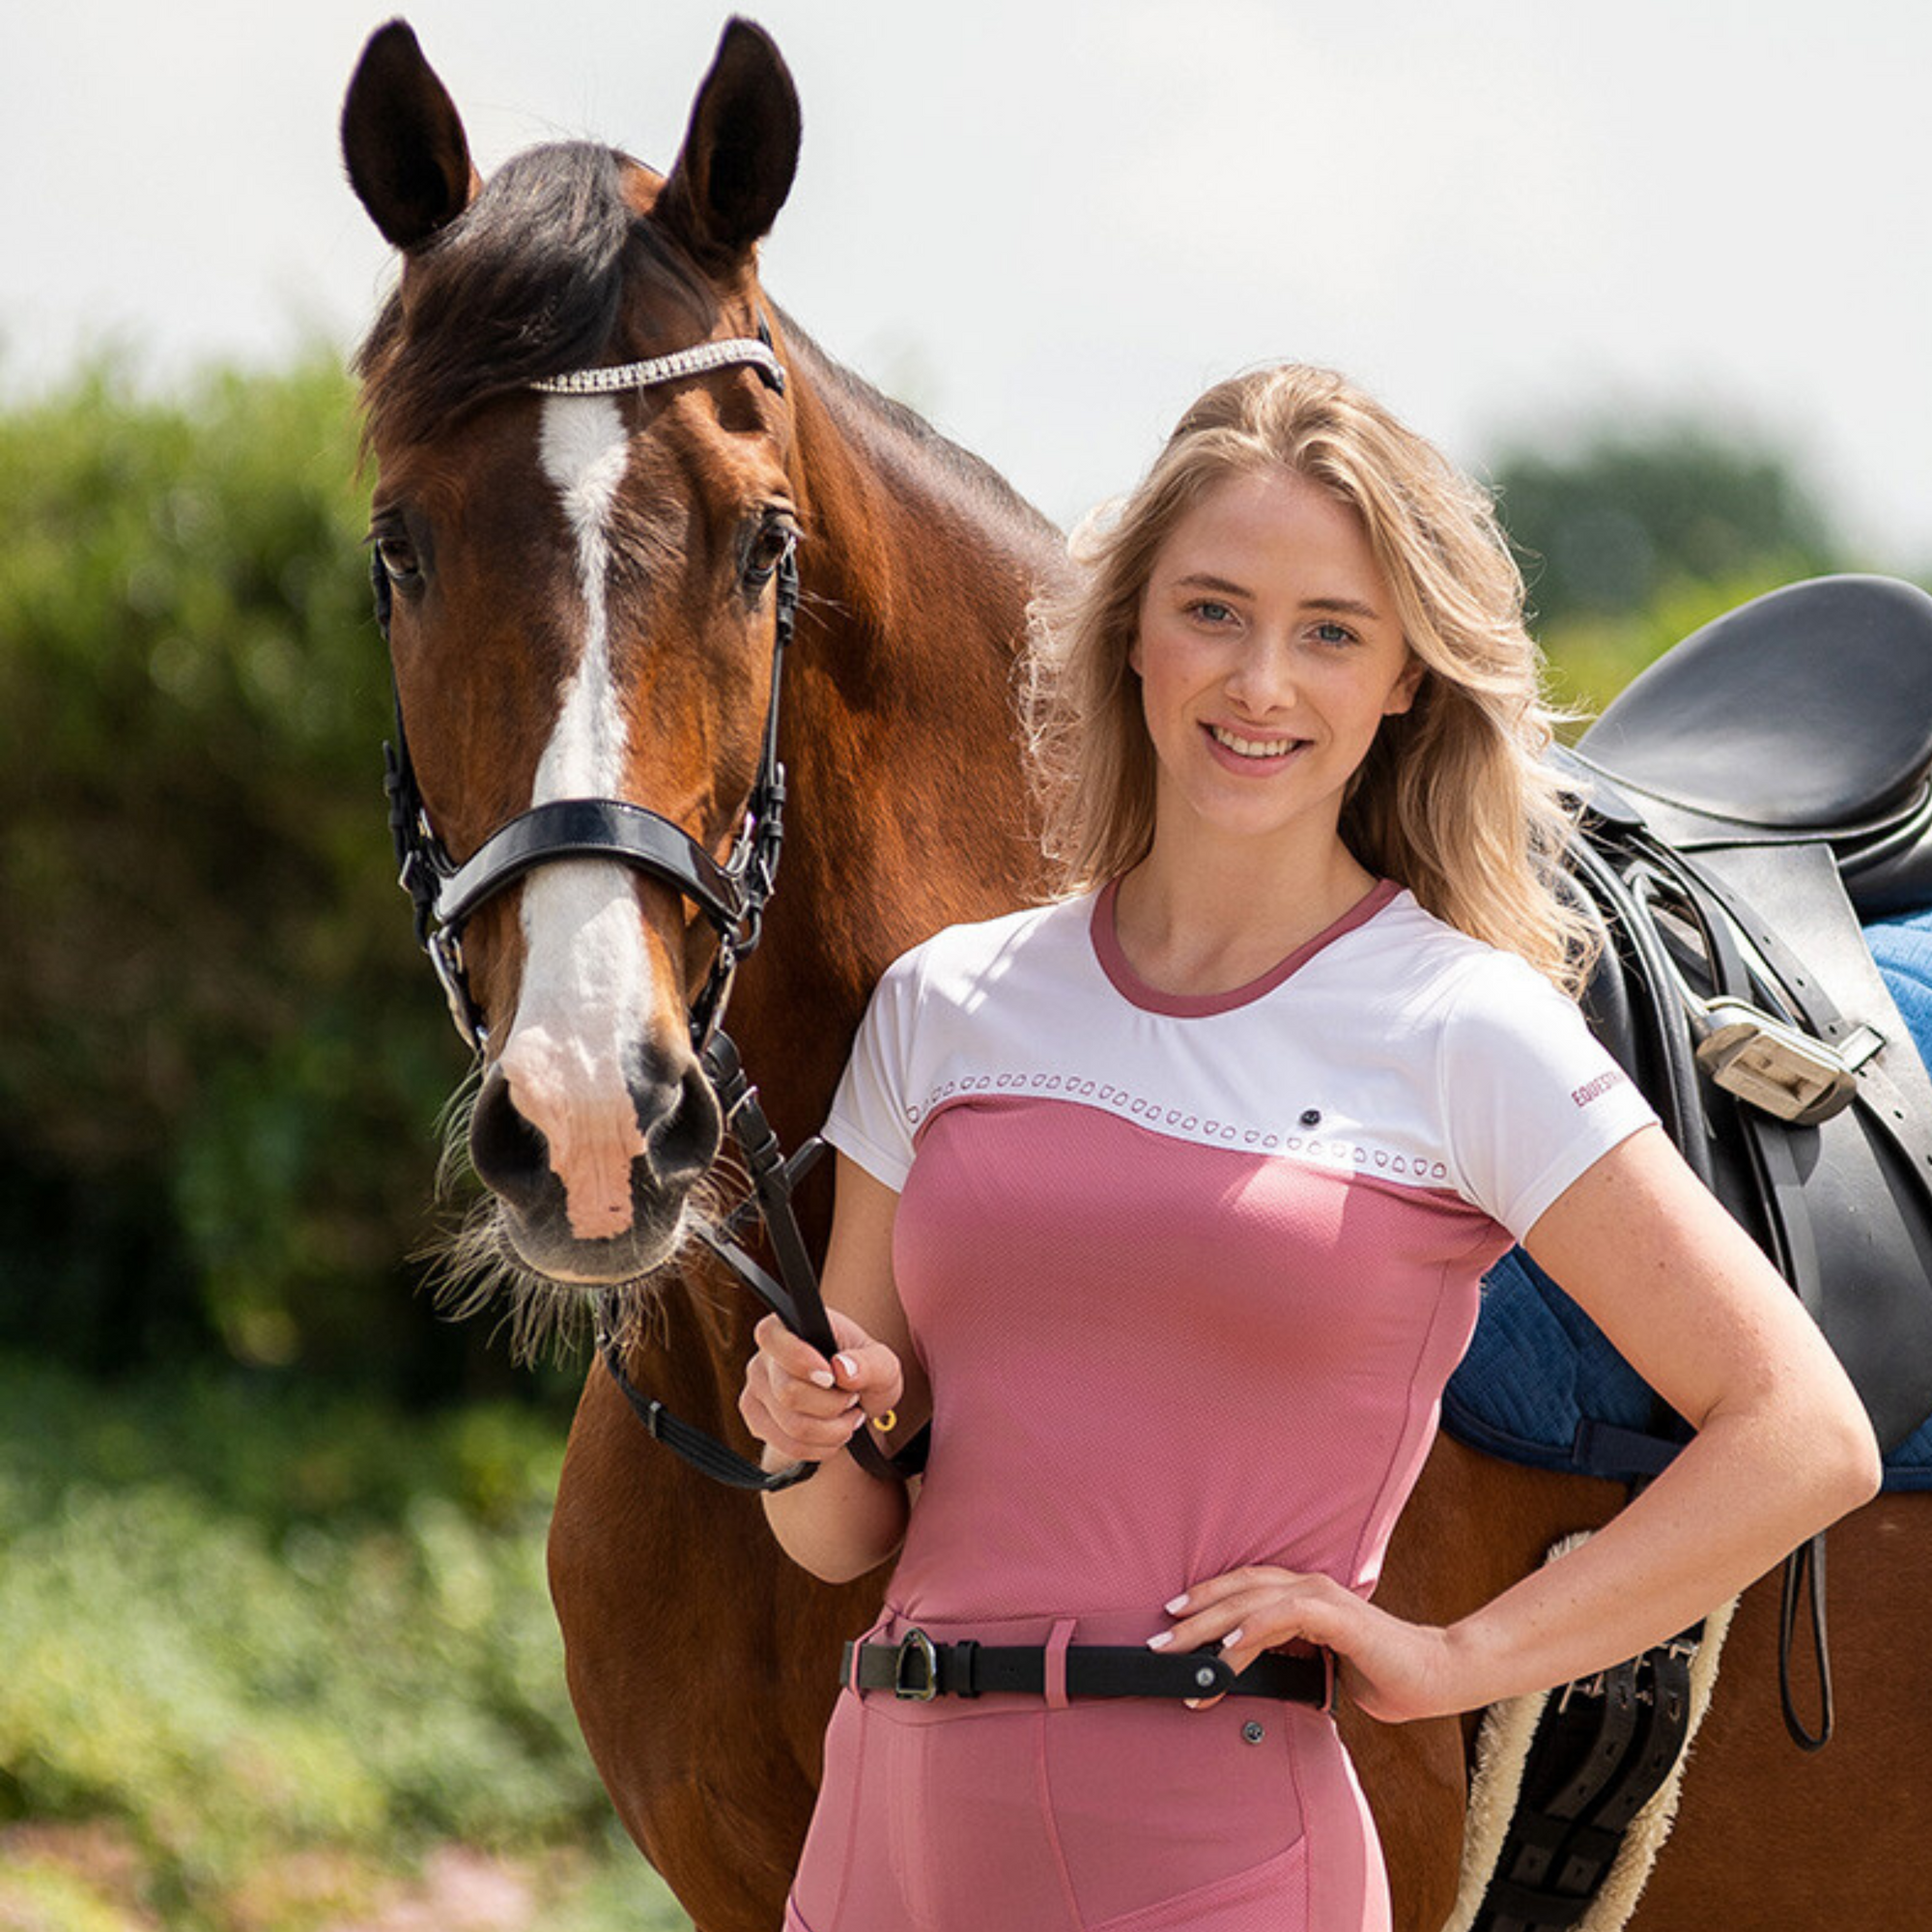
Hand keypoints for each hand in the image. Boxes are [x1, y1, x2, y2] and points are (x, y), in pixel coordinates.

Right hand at [739, 1310, 904, 1465]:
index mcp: (786, 1327)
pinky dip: (820, 1447)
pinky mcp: (757, 1423)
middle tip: (852, 1398)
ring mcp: (755, 1392)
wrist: (855, 1402)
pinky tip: (832, 1432)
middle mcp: (763, 1358)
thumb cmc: (864, 1373)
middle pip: (788, 1394)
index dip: (800, 1359)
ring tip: (847, 1416)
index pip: (771, 1337)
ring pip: (792, 1426)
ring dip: (832, 1430)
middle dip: (832, 1405)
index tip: (831, 1376)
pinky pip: (788, 1446)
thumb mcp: (882, 1364)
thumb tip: (842, 1368)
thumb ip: (870, 1362)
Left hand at [1152, 1565, 1456, 1723]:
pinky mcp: (1340, 1616)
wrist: (1435, 1677)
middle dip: (1193, 1616)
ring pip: (1253, 1600)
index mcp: (1303, 1595)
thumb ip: (1281, 1661)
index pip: (1243, 1588)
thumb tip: (1238, 1676)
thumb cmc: (1380, 1674)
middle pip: (1237, 1592)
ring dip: (1212, 1625)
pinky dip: (1254, 1628)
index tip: (1170, 1620)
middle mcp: (1308, 1587)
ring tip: (1179, 1649)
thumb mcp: (1317, 1668)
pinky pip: (1287, 1616)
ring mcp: (1324, 1597)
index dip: (1205, 1599)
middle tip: (1157, 1642)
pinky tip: (1230, 1645)